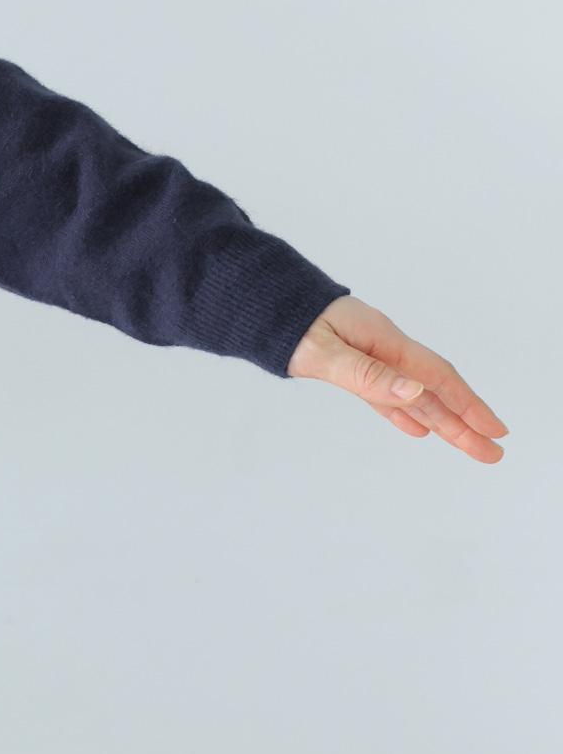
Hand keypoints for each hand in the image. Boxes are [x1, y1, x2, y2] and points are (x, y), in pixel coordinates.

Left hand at [286, 295, 507, 463]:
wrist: (258, 299)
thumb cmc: (287, 322)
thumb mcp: (323, 352)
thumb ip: (366, 374)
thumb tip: (415, 391)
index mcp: (382, 341)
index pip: (436, 377)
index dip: (467, 404)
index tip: (494, 430)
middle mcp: (382, 347)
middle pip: (432, 389)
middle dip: (464, 422)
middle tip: (493, 454)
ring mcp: (368, 354)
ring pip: (413, 393)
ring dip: (442, 420)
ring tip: (470, 447)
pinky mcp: (351, 363)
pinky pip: (386, 392)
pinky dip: (403, 412)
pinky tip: (418, 429)